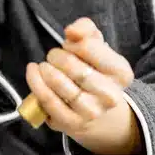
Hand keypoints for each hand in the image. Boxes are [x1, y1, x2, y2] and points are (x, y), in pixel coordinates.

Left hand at [25, 18, 141, 154]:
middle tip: (53, 56)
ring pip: (58, 83)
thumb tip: (71, 31)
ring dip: (44, 69)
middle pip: (72, 66)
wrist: (97, 114)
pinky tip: (33, 72)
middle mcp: (110, 95)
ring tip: (43, 66)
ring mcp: (90, 112)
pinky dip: (35, 83)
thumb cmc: (94, 74)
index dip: (72, 42)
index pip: (88, 46)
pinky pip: (47, 100)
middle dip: (56, 56)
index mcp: (121, 73)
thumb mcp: (97, 48)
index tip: (69, 44)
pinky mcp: (70, 123)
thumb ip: (86, 31)